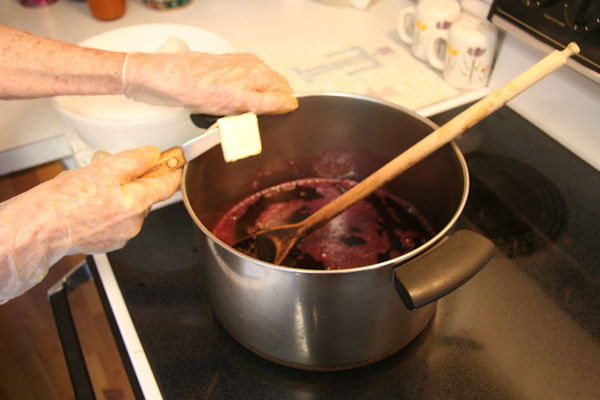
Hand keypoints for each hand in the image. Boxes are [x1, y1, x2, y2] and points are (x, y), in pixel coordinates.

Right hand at [0, 146, 179, 302]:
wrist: (39, 228)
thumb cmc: (64, 202)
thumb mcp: (103, 169)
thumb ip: (134, 160)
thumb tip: (153, 154)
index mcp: (136, 204)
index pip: (168, 185)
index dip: (171, 170)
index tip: (174, 162)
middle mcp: (134, 224)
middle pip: (146, 196)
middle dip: (133, 182)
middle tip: (110, 174)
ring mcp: (122, 236)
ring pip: (130, 208)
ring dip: (119, 197)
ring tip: (92, 192)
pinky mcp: (109, 242)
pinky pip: (117, 221)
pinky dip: (108, 211)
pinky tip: (89, 207)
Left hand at [122, 39, 297, 114]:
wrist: (168, 80)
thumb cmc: (198, 88)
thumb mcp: (241, 102)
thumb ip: (270, 103)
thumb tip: (291, 104)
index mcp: (259, 72)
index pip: (286, 93)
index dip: (281, 111)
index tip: (271, 123)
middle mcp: (251, 68)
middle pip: (270, 95)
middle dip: (264, 112)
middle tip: (249, 123)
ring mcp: (236, 71)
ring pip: (253, 97)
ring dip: (247, 111)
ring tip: (231, 118)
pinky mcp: (222, 76)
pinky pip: (237, 96)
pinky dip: (233, 107)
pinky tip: (221, 112)